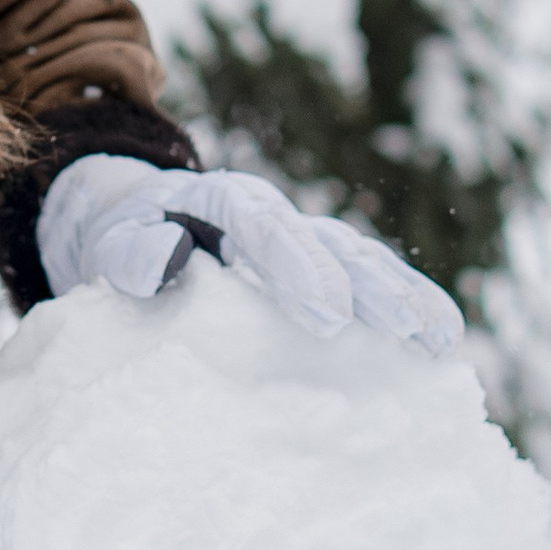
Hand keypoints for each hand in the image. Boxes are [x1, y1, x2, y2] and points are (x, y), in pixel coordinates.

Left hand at [36, 156, 463, 356]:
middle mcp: (275, 217)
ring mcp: (305, 243)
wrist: (135, 225)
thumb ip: (129, 253)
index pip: (264, 227)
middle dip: (369, 285)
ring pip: (364, 260)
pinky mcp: (323, 273)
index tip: (326, 315)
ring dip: (404, 296)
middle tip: (403, 328)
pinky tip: (441, 346)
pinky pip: (371, 285)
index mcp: (222, 204)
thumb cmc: (124, 243)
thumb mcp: (109, 244)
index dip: (300, 266)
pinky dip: (408, 307)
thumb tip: (165, 258)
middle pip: (331, 242)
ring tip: (440, 338)